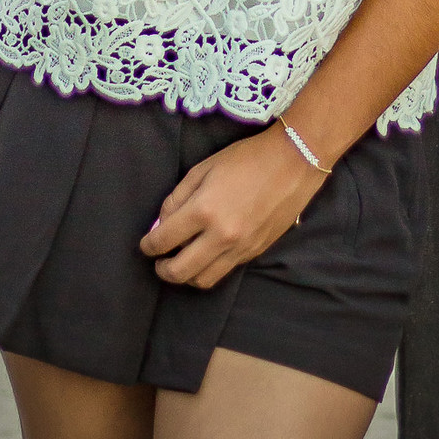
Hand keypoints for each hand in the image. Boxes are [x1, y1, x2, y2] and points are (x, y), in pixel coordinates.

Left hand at [138, 124, 326, 288]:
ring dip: (185, 276)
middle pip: (179, 272)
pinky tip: (205, 255)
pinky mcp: (254, 253)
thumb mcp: (204, 168)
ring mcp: (239, 248)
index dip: (148, 245)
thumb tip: (160, 224)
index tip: (146, 244)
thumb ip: (177, 198)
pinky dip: (208, 270)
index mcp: (204, 210)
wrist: (293, 162)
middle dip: (162, 269)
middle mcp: (220, 236)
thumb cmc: (246, 158)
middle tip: (158, 260)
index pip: (163, 240)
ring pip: (202, 281)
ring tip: (180, 261)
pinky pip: (224, 272)